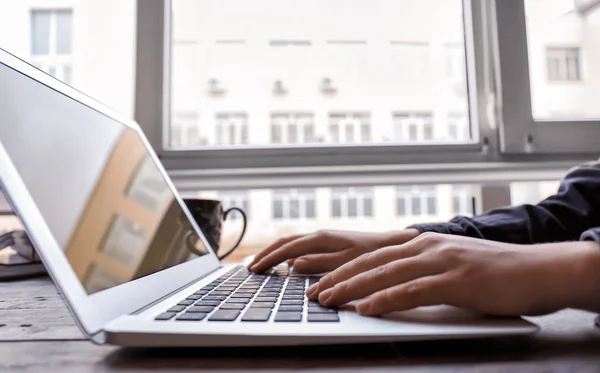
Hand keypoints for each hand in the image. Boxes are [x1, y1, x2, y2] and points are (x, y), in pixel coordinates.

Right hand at [249, 229, 420, 273]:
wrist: (392, 245)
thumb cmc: (371, 255)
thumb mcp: (346, 262)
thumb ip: (319, 263)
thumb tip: (292, 264)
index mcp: (320, 239)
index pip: (286, 248)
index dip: (268, 259)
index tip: (253, 269)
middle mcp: (319, 236)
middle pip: (284, 243)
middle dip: (266, 255)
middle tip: (250, 268)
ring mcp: (323, 239)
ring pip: (291, 244)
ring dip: (274, 254)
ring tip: (261, 265)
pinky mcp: (328, 244)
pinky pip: (300, 248)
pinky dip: (287, 255)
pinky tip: (285, 265)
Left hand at [307, 232, 599, 316]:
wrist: (535, 269)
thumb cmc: (492, 272)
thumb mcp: (450, 264)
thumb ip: (422, 270)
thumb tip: (394, 284)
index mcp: (421, 243)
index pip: (372, 256)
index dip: (343, 269)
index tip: (320, 281)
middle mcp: (425, 246)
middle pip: (371, 262)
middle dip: (338, 278)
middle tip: (313, 293)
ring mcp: (439, 260)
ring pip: (384, 273)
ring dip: (352, 288)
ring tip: (328, 300)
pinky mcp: (454, 280)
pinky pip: (411, 290)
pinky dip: (384, 299)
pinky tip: (366, 309)